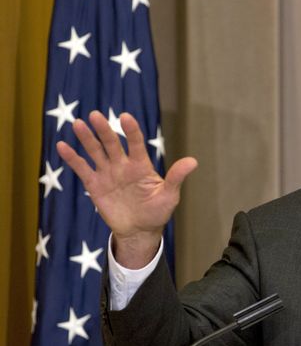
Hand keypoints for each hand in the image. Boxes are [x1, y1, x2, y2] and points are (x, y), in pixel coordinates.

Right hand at [56, 111, 197, 266]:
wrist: (140, 230)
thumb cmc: (157, 212)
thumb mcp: (169, 196)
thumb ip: (176, 178)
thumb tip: (193, 161)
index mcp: (141, 165)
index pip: (136, 144)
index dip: (131, 131)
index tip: (126, 117)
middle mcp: (123, 165)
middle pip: (112, 144)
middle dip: (104, 130)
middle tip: (96, 116)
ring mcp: (108, 173)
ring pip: (96, 152)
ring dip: (87, 138)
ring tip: (78, 124)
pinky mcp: (95, 185)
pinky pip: (82, 169)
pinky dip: (72, 158)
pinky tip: (62, 146)